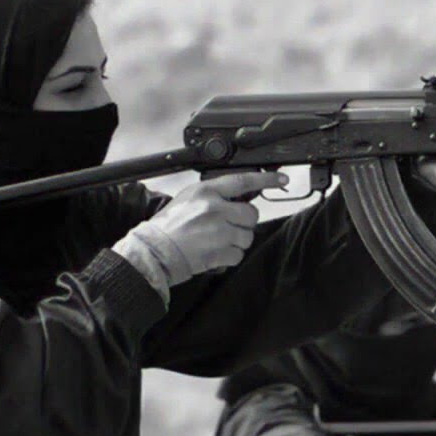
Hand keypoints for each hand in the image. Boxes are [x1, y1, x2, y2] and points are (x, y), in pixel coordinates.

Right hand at [126, 171, 285, 284]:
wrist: (154, 251)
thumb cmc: (168, 226)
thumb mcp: (188, 199)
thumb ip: (214, 196)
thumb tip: (239, 197)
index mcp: (206, 191)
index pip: (243, 181)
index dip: (266, 180)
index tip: (281, 178)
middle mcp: (215, 208)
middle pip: (251, 214)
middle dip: (243, 222)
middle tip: (227, 227)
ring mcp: (219, 231)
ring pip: (248, 236)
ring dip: (236, 241)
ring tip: (216, 241)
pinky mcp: (220, 252)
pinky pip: (239, 254)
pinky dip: (230, 257)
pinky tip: (214, 253)